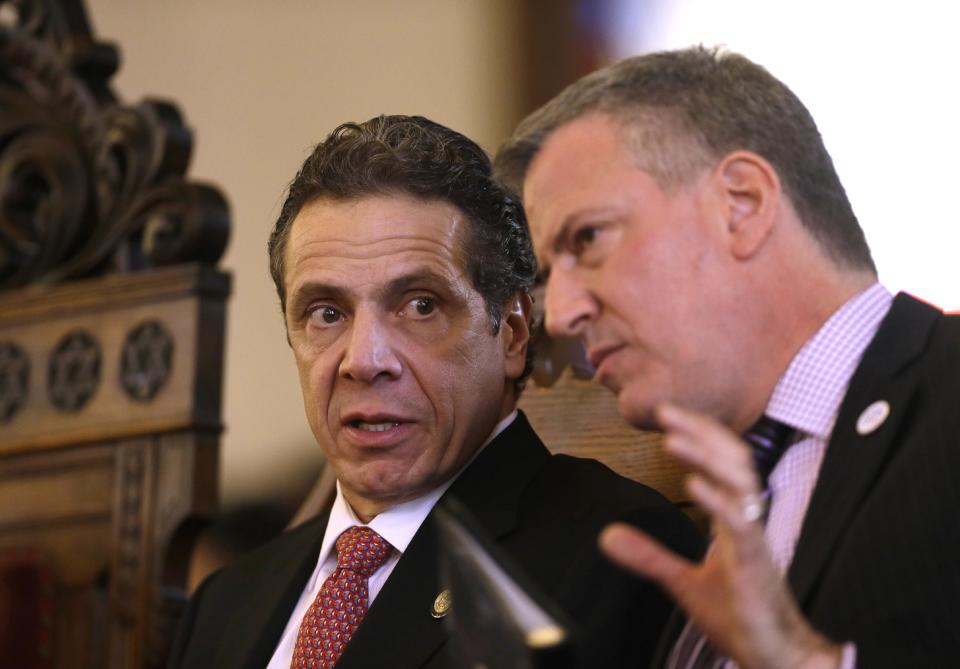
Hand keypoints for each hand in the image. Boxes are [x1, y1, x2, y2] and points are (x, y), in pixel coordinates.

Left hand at [600, 403, 841, 668]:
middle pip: (732, 459)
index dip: (696, 434)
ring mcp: (753, 538)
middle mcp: (747, 519)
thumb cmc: (740, 615)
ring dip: (705, 456)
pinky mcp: (756, 563)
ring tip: (673, 440)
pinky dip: (717, 500)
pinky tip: (694, 485)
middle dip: (700, 431)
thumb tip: (608, 535)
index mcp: (733, 518)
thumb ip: (649, 556)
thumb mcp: (682, 582)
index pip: (720, 461)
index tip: (666, 414)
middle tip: (666, 411)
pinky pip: (742, 523)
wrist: (773, 655)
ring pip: (740, 481)